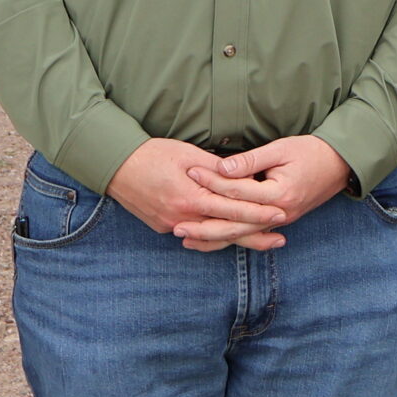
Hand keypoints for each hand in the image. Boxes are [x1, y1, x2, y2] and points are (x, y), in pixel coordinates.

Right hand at [106, 137, 290, 251]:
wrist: (115, 166)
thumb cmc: (154, 154)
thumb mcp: (189, 154)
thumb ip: (219, 169)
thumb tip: (247, 175)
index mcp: (190, 198)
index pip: (232, 210)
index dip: (258, 213)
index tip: (280, 213)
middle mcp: (181, 218)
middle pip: (225, 232)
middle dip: (255, 234)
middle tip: (281, 237)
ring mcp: (170, 225)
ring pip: (211, 237)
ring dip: (238, 240)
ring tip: (265, 242)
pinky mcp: (163, 227)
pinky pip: (195, 235)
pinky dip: (215, 236)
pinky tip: (232, 237)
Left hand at [189, 136, 352, 249]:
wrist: (341, 164)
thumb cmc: (312, 151)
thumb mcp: (282, 149)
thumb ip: (251, 160)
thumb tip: (222, 166)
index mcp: (279, 194)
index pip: (237, 191)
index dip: (212, 180)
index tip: (190, 172)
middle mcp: (279, 214)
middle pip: (235, 225)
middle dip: (204, 226)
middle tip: (176, 225)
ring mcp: (280, 221)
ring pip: (241, 236)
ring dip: (212, 239)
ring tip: (185, 239)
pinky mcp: (280, 222)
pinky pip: (250, 234)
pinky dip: (229, 239)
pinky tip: (210, 241)